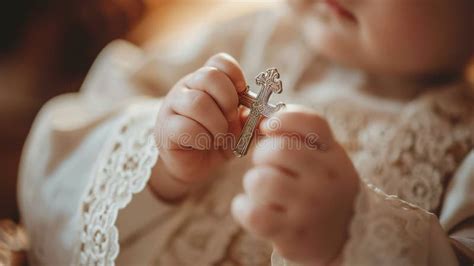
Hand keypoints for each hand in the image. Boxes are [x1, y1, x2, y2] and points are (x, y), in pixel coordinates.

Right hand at [152, 53, 245, 200]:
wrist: (193, 167)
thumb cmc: (216, 142)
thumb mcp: (240, 129)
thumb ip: (254, 120)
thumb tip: (270, 114)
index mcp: (207, 81)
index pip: (219, 61)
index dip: (235, 74)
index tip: (242, 94)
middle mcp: (187, 88)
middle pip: (209, 76)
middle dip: (228, 100)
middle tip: (232, 120)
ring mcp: (173, 106)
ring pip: (197, 102)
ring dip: (217, 123)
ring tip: (220, 136)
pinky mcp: (165, 128)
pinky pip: (185, 126)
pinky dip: (202, 137)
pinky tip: (204, 144)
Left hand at [231, 105, 359, 265]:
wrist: (341, 238)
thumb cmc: (321, 188)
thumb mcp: (322, 158)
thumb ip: (298, 136)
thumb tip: (256, 117)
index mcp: (333, 157)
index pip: (312, 123)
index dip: (283, 119)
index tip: (268, 127)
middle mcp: (326, 180)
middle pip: (277, 150)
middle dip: (261, 155)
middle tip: (266, 165)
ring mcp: (309, 208)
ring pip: (260, 181)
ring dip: (253, 183)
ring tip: (262, 190)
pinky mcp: (291, 233)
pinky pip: (252, 212)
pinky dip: (242, 208)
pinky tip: (252, 207)